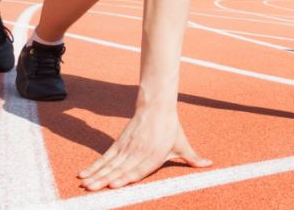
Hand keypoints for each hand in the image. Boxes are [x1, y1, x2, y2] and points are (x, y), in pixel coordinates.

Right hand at [79, 107, 210, 190]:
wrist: (157, 105)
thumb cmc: (171, 127)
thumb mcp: (182, 143)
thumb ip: (193, 158)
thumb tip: (209, 164)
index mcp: (154, 155)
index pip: (138, 169)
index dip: (126, 177)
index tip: (114, 185)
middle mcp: (139, 152)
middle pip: (120, 167)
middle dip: (105, 179)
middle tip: (91, 188)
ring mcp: (127, 147)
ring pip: (110, 163)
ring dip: (96, 174)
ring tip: (85, 183)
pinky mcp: (120, 143)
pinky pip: (105, 156)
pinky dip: (94, 165)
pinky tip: (84, 173)